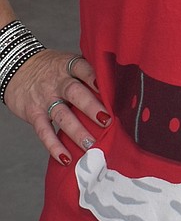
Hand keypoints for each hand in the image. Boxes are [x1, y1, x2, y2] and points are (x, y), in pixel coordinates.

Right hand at [3, 49, 110, 165]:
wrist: (17, 68)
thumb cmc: (54, 69)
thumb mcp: (68, 62)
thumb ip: (89, 70)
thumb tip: (123, 80)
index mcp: (69, 66)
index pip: (83, 69)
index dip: (95, 77)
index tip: (110, 88)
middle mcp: (58, 82)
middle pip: (75, 93)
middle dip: (91, 107)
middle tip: (106, 121)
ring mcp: (45, 99)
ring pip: (62, 115)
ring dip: (77, 131)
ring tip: (91, 145)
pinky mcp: (34, 114)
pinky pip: (44, 131)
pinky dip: (54, 146)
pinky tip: (66, 158)